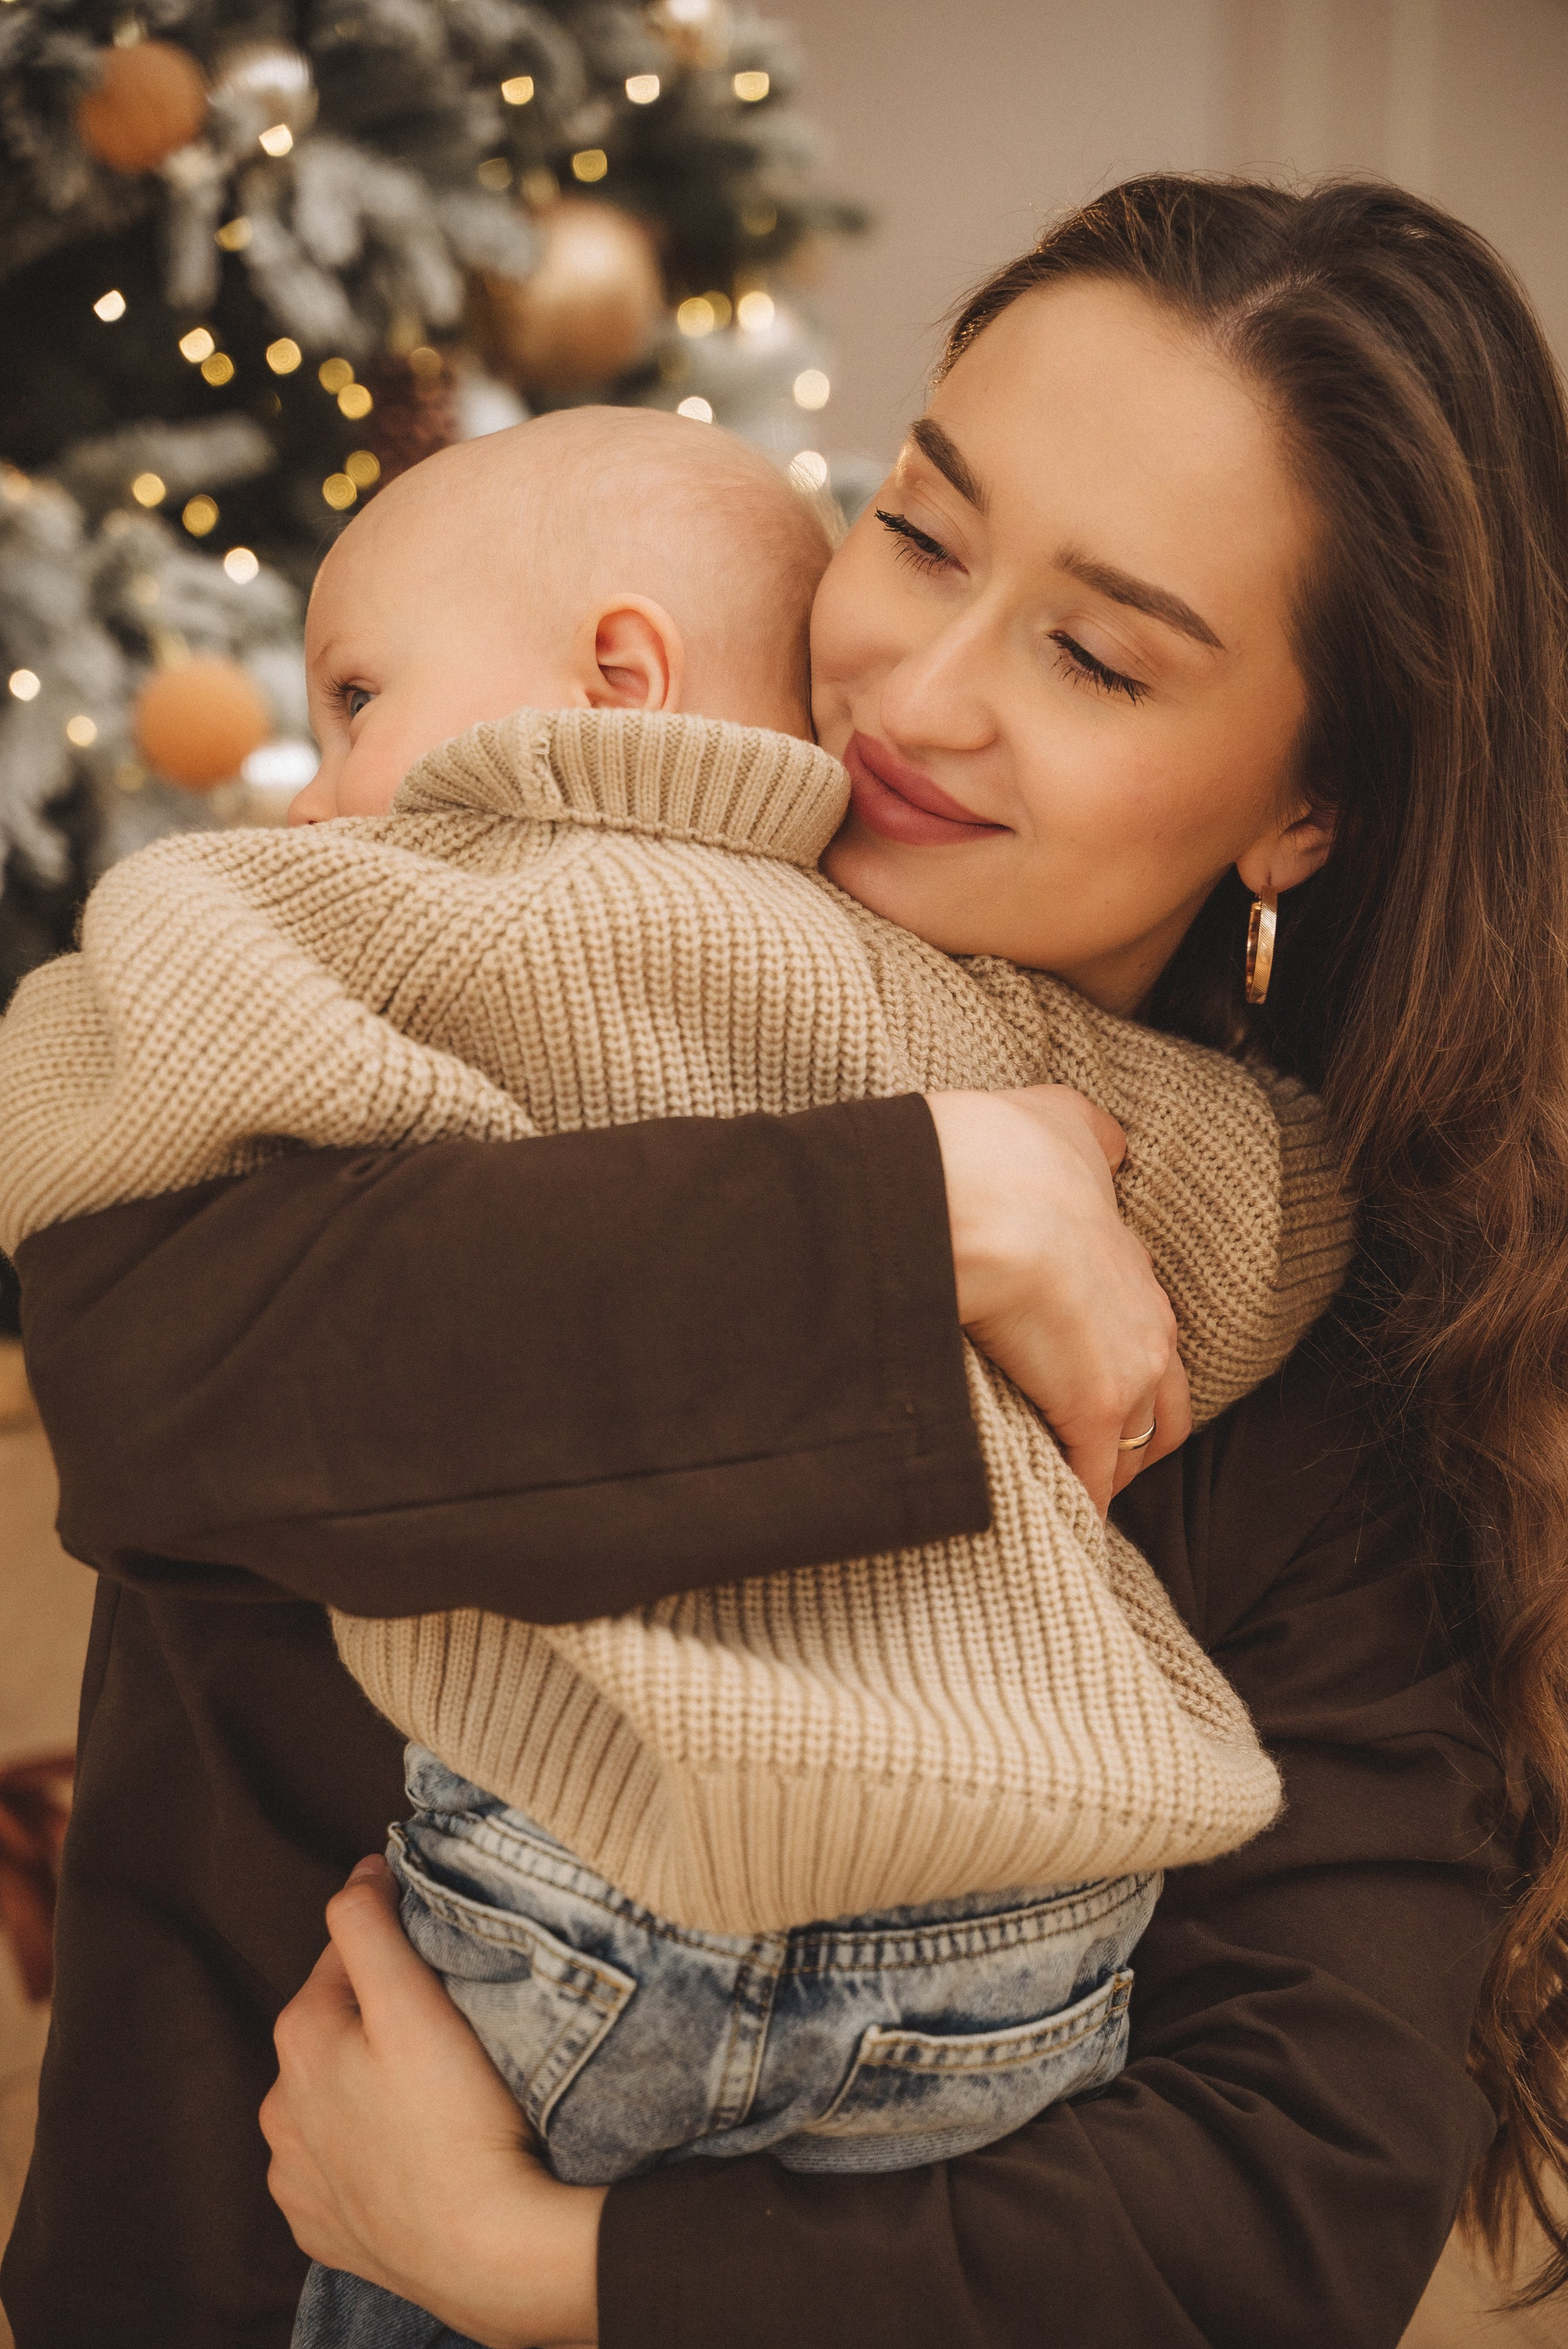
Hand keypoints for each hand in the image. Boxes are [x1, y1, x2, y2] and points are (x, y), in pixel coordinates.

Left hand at [261, 1856, 602, 2348]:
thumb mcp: (414, 1998)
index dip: (395, 1945)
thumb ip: (370, 1922)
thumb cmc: (457, 2119)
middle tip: (447, 2027)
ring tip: (432, 2094)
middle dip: (377, 2016)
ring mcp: (296, 2175)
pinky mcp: (320, 2227)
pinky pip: (338, 2166)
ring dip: (367, 2084)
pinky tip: (412, 2152)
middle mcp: (279, 2106)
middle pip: (335, 2027)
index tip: (441, 1956)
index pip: (345, 1953)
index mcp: (298, 2037)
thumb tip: (358, 1870)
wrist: (486, 2251)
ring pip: (331, 2098)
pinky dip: (367, 2150)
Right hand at [925, 1085, 1190, 1514]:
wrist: (983, 1196)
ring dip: (1100, 1476)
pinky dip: (1077, 1506)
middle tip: (1083, 1460)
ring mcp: (1130, 1374)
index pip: (1148, 1340)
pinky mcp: (1096, 1413)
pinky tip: (1053, 1523)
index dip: (1120, 1369)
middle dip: (1131, 1442)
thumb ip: (1088, 1135)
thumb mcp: (1063, 1121)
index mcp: (1135, 1269)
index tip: (1085, 1387)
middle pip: (1165, 1412)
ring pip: (1133, 1454)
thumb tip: (1110, 1146)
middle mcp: (1150, 1327)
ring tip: (1059, 1495)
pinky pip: (1092, 1482)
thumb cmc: (1008, 1155)